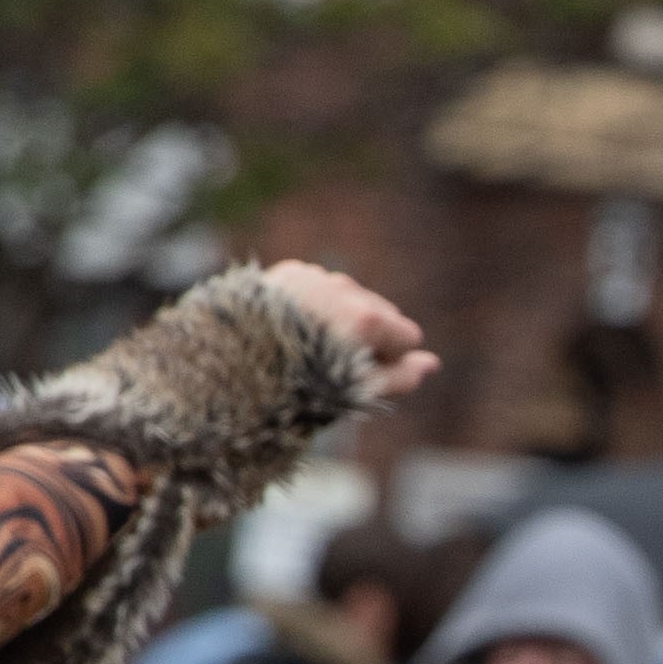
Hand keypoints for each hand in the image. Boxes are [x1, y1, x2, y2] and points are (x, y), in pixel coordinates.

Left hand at [253, 262, 437, 403]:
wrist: (230, 364)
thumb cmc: (299, 386)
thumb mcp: (358, 391)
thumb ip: (403, 377)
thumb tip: (432, 363)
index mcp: (367, 320)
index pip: (408, 336)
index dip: (391, 360)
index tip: (361, 375)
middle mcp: (346, 290)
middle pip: (381, 314)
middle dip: (367, 337)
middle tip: (332, 364)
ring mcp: (319, 277)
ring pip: (350, 299)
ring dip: (341, 319)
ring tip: (308, 346)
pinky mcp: (292, 272)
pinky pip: (319, 287)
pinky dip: (314, 306)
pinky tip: (292, 327)